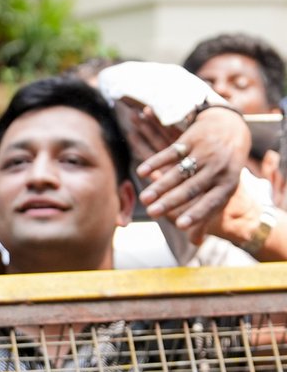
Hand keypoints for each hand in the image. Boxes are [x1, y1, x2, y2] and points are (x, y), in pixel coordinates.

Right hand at [134, 106, 248, 237]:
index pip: (211, 203)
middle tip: (152, 213)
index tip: (179, 226)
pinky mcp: (191, 139)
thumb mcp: (223, 189)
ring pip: (178, 172)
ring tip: (144, 198)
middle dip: (170, 202)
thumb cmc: (224, 167)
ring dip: (159, 186)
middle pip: (191, 188)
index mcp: (228, 184)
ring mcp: (204, 153)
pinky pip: (170, 153)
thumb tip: (196, 243)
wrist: (230, 128)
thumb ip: (208, 215)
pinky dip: (155, 162)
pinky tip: (141, 172)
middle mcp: (217, 169)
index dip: (196, 214)